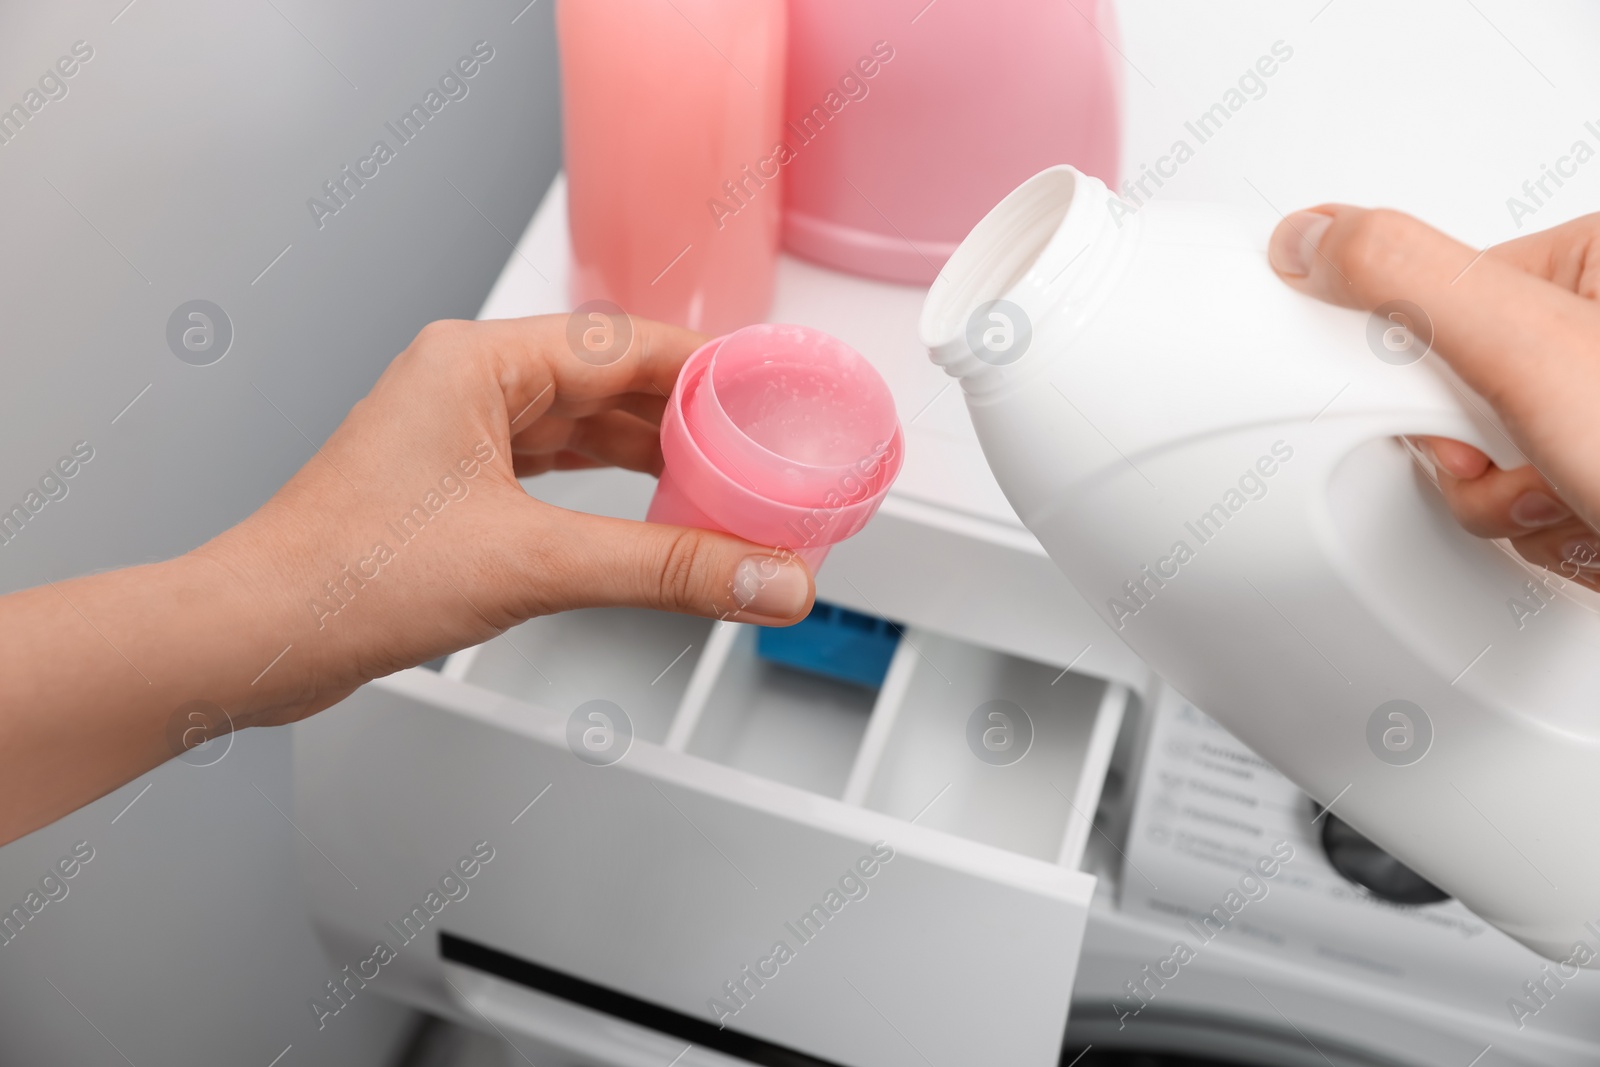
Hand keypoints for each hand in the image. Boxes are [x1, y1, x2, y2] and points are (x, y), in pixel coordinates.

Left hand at [0, 314, 813, 843]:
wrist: (255, 637)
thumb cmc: (342, 577)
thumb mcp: (531, 564)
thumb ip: (664, 569)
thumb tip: (762, 576)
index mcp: (477, 361)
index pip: (627, 342)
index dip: (711, 370)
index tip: (774, 396)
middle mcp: (467, 383)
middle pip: (613, 382)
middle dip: (692, 422)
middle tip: (764, 455)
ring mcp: (460, 434)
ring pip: (587, 428)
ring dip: (656, 457)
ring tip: (728, 485)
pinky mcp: (458, 486)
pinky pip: (558, 469)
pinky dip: (613, 491)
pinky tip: (655, 512)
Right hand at [1267, 208, 1599, 589]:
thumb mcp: (1532, 348)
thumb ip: (1408, 282)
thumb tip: (1310, 238)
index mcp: (1590, 262)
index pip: (1430, 299)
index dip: (1408, 369)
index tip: (1425, 406)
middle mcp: (1595, 333)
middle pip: (1451, 390)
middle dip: (1474, 455)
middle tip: (1526, 459)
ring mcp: (1596, 413)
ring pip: (1491, 463)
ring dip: (1517, 506)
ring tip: (1577, 497)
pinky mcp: (1599, 476)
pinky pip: (1531, 510)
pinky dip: (1551, 536)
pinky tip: (1595, 520)